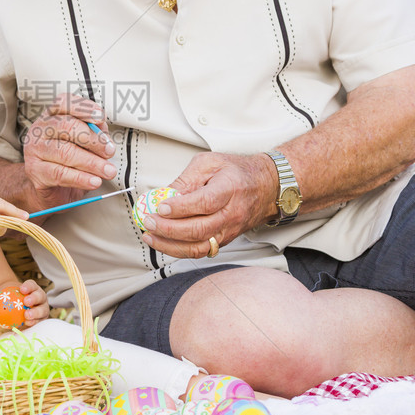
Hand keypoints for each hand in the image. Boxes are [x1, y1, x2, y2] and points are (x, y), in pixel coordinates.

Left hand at [0, 278, 50, 326]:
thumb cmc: (9, 305)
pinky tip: (29, 324)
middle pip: (40, 296)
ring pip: (42, 309)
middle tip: (26, 302)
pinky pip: (41, 321)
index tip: (22, 289)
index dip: (28, 286)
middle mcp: (39, 298)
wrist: (17, 315)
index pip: (32, 285)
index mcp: (30, 290)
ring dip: (36, 312)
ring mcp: (42, 309)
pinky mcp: (42, 320)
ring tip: (27, 316)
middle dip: (34, 298)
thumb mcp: (0, 302)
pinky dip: (35, 322)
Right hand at [22, 93, 116, 210]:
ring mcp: (34, 150)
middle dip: (93, 139)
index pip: (64, 102)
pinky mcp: (35, 171)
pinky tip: (94, 181)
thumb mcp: (82, 143)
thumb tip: (104, 133)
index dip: (84, 108)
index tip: (101, 118)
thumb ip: (94, 132)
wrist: (50, 188)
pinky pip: (60, 174)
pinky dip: (81, 178)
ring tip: (107, 170)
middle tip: (109, 151)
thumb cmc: (68, 161)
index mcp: (51, 116)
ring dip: (91, 162)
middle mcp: (40, 129)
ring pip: (65, 152)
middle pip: (66, 126)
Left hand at [140, 152, 275, 258]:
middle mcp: (231, 214)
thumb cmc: (236, 172)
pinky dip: (178, 250)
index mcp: (229, 189)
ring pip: (198, 246)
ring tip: (150, 235)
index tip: (160, 207)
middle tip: (148, 221)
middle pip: (199, 229)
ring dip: (170, 245)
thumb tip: (162, 195)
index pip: (204, 203)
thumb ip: (186, 178)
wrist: (265, 187)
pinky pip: (200, 251)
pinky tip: (162, 242)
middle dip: (168, 228)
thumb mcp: (209, 163)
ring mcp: (228, 230)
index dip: (180, 207)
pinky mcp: (224, 240)